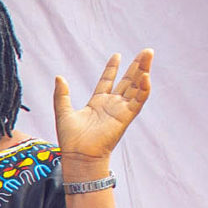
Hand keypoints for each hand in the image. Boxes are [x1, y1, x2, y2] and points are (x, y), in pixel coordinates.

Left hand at [53, 49, 151, 166]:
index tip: (117, 55)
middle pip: (127, 81)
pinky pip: (138, 101)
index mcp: (98, 103)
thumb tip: (58, 77)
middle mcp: (111, 105)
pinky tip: (146, 76)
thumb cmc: (71, 139)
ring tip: (149, 55)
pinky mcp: (126, 117)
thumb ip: (61, 95)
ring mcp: (120, 110)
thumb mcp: (63, 112)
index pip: (108, 81)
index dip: (112, 68)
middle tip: (146, 51)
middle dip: (136, 66)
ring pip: (136, 87)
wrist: (79, 155)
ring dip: (143, 71)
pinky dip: (143, 89)